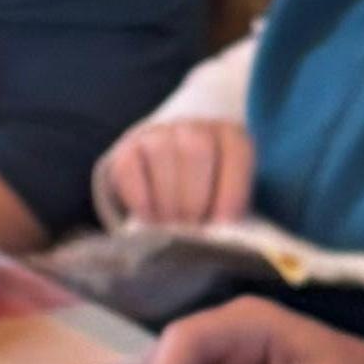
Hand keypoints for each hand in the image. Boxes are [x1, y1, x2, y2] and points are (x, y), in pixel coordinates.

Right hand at [96, 112, 253, 234]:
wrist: (168, 182)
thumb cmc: (207, 198)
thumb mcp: (227, 200)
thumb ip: (229, 211)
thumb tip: (222, 235)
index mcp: (229, 136)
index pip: (236, 152)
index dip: (232, 190)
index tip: (223, 223)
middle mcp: (194, 129)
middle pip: (196, 150)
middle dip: (194, 197)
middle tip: (191, 226)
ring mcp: (158, 134)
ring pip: (161, 153)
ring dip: (167, 198)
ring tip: (169, 225)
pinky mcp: (127, 149)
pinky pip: (129, 167)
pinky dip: (139, 197)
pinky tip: (148, 216)